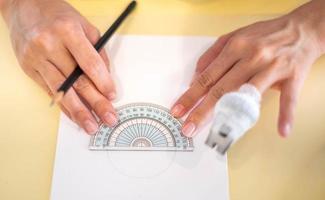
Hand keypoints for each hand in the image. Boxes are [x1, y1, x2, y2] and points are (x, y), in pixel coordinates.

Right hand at [2, 0, 117, 133]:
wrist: (23, 6)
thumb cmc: (58, 15)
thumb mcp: (85, 25)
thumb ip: (98, 51)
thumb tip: (106, 78)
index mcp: (68, 31)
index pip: (89, 63)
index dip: (103, 82)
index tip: (112, 96)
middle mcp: (49, 45)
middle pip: (77, 81)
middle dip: (95, 103)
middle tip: (109, 118)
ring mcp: (36, 58)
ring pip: (61, 91)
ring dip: (78, 112)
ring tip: (91, 126)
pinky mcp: (29, 68)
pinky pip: (50, 92)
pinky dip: (64, 106)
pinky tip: (75, 116)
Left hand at [171, 0, 324, 137]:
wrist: (301, 29)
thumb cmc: (264, 35)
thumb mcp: (234, 36)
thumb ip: (212, 54)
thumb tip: (195, 75)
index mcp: (235, 48)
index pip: (207, 77)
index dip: (190, 95)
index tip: (178, 110)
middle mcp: (251, 57)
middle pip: (221, 89)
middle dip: (201, 111)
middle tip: (188, 128)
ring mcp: (272, 68)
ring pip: (248, 94)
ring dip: (232, 116)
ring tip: (217, 134)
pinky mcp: (292, 76)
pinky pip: (289, 98)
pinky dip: (286, 114)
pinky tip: (282, 130)